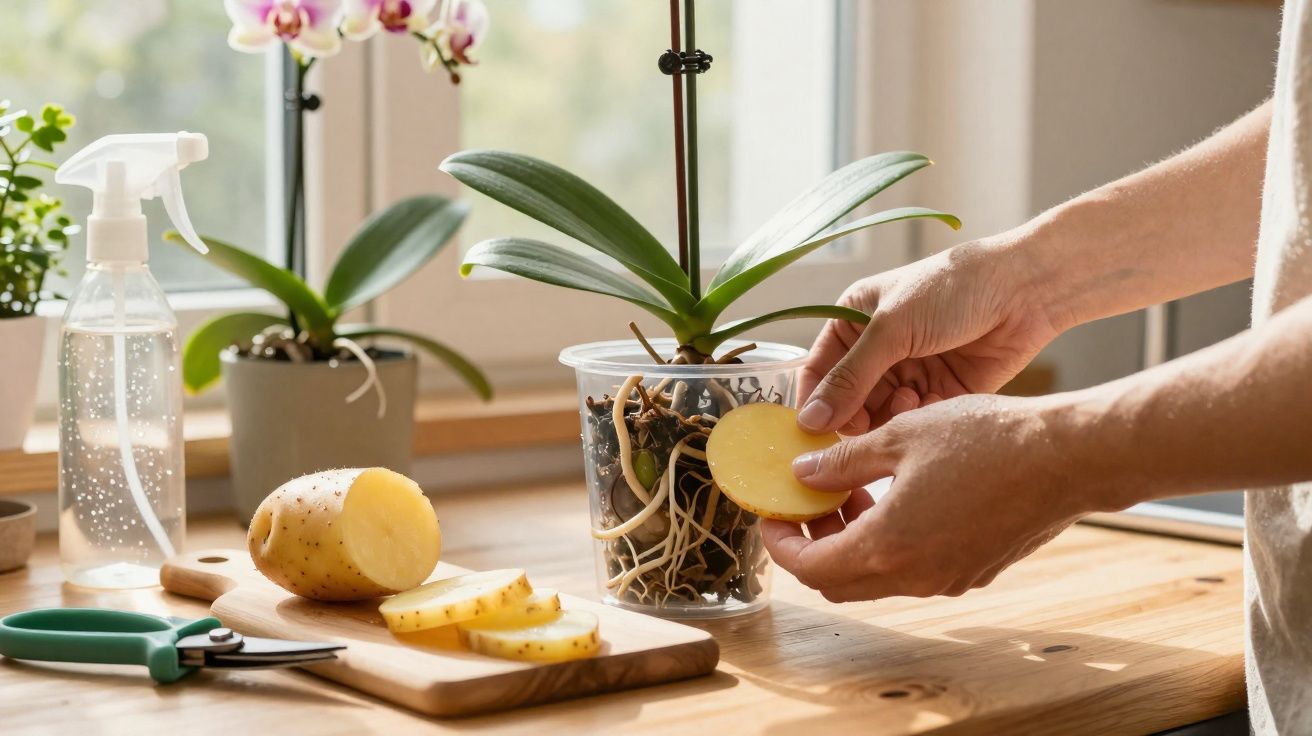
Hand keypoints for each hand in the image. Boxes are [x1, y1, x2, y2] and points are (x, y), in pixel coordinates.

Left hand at [765, 393, 1119, 601]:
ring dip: (853, 540)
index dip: (782, 543)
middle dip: (814, 543)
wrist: (1068, 458)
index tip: (772, 515)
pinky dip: (889, 543)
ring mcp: (947, 578)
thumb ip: (842, 461)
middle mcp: (915, 575)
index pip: (810, 567)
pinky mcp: (973, 571)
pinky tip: (897, 496)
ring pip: (876, 577)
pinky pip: (913, 569)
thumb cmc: (987, 440)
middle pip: (839, 580)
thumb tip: (802, 473)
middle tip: (808, 501)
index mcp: (887, 546)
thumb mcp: (900, 436)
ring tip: (852, 488)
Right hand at [798, 238, 1063, 434]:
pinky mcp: (939, 393)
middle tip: (868, 425)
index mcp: (853, 322)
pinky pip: (914, 420)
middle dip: (856, 415)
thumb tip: (808, 421)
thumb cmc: (953, 289)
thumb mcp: (892, 328)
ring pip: (880, 416)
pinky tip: (930, 402)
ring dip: (889, 416)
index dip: (813, 403)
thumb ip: (850, 378)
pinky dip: (917, 418)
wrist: (1025, 291)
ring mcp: (908, 372)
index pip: (818, 371)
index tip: (814, 434)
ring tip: (911, 400)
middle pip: (847, 402)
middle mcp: (877, 349)